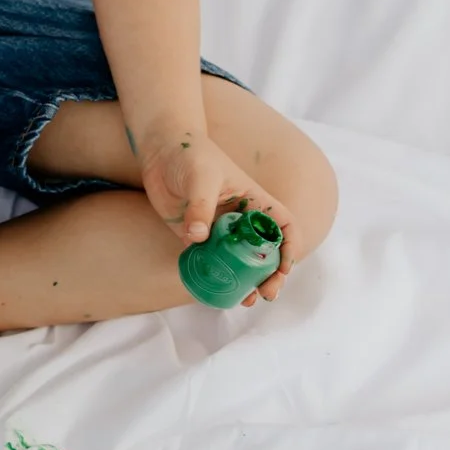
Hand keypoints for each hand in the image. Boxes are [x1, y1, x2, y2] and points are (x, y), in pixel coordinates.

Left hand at [136, 129, 298, 303]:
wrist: (159, 149)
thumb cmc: (189, 154)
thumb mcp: (200, 177)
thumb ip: (201, 206)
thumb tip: (198, 238)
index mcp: (254, 200)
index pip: (283, 226)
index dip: (289, 247)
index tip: (283, 268)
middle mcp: (240, 217)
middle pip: (265, 250)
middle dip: (270, 274)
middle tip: (266, 293)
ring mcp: (218, 228)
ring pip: (238, 261)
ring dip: (245, 281)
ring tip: (246, 300)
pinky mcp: (194, 234)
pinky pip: (207, 260)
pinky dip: (214, 276)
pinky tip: (214, 291)